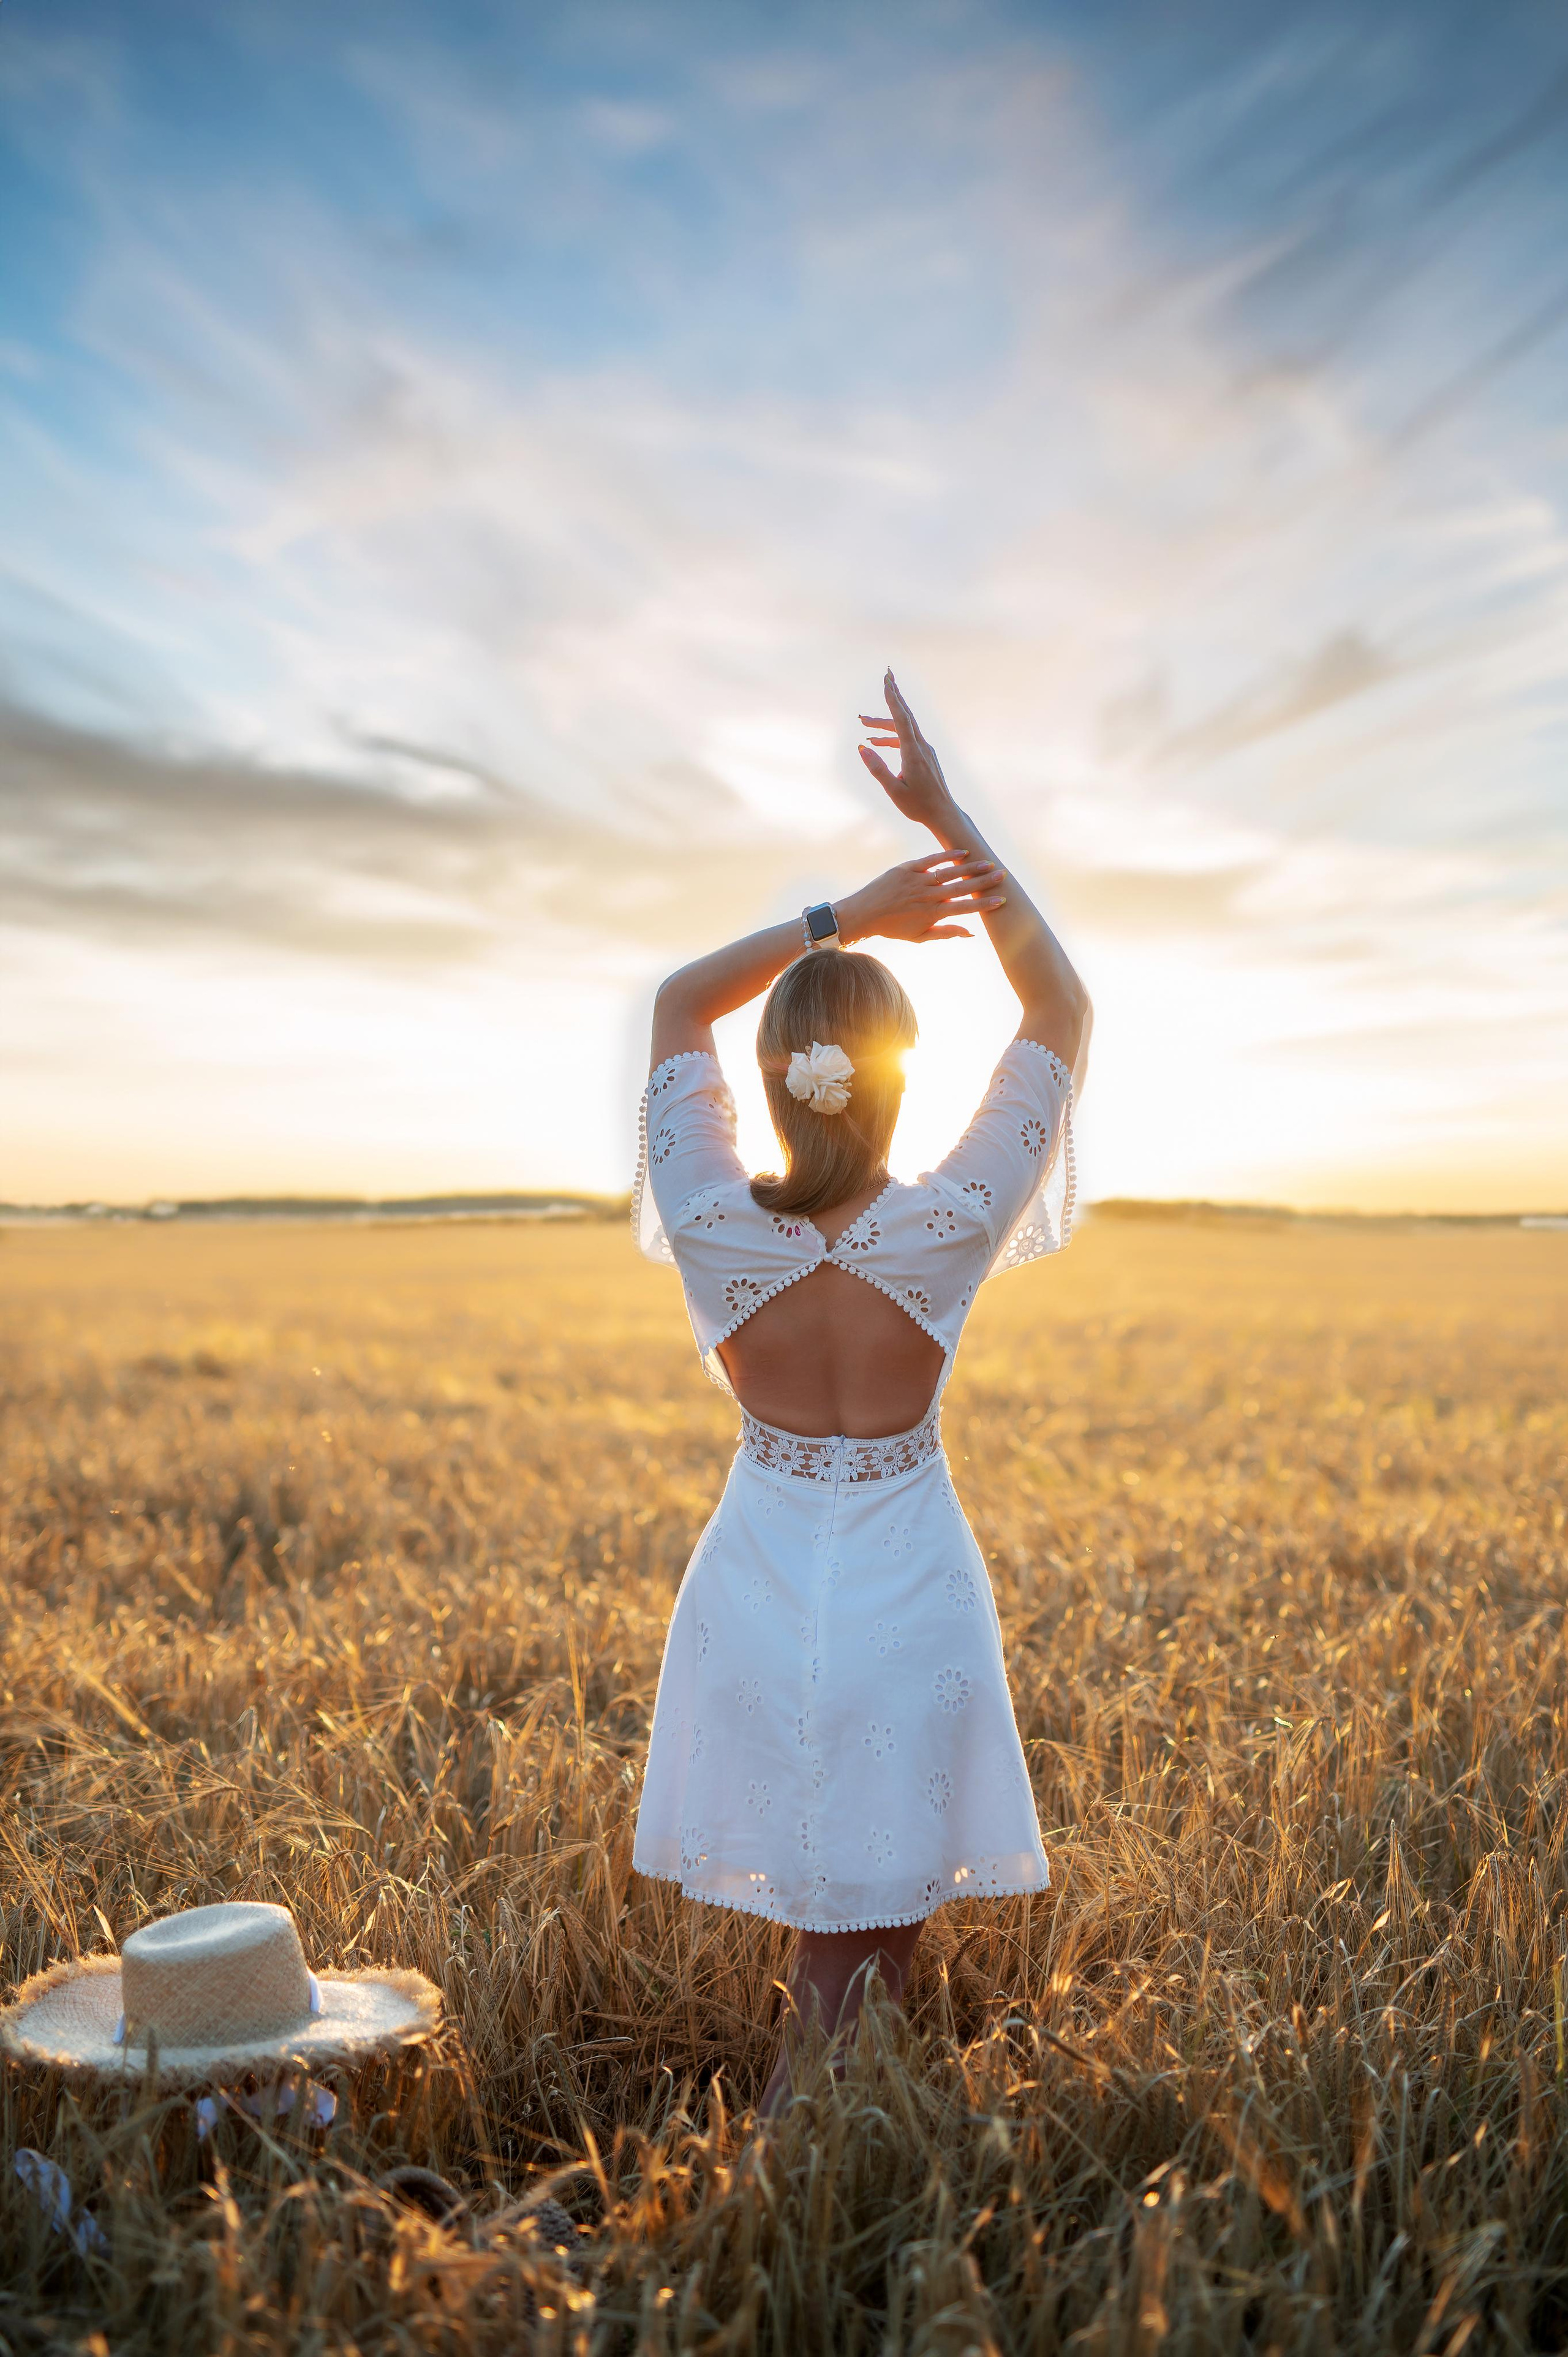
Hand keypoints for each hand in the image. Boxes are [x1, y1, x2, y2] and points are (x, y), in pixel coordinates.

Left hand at [839, 850, 1006, 945]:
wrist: (864, 914)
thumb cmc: (893, 928)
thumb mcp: (920, 936)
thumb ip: (946, 933)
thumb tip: (971, 932)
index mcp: (932, 914)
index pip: (965, 908)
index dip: (984, 904)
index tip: (1002, 900)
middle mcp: (927, 896)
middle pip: (962, 888)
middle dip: (984, 882)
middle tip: (1003, 876)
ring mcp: (918, 881)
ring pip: (950, 873)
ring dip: (971, 868)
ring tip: (988, 864)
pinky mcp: (907, 869)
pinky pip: (931, 860)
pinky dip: (947, 856)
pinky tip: (963, 852)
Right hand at [858, 671, 959, 831]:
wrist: (943, 814)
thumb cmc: (918, 806)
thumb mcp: (894, 790)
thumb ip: (877, 768)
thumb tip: (862, 748)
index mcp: (913, 753)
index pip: (901, 719)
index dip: (893, 698)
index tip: (887, 680)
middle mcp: (921, 747)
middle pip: (905, 715)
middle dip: (894, 696)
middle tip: (886, 676)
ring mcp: (925, 750)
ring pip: (903, 728)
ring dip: (884, 724)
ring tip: (863, 723)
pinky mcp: (925, 756)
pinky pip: (906, 739)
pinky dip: (891, 737)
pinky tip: (876, 742)